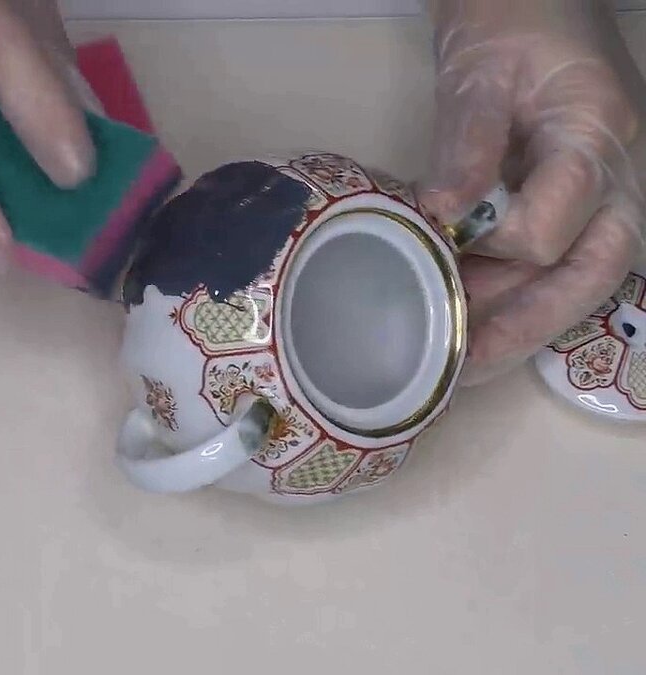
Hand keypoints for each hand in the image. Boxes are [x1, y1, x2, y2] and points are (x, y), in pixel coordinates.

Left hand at [419, 0, 645, 383]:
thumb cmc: (512, 16)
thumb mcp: (481, 73)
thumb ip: (466, 145)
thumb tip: (443, 216)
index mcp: (596, 138)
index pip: (554, 227)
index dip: (495, 247)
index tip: (440, 240)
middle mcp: (614, 176)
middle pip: (588, 274)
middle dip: (525, 325)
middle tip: (461, 366)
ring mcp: (600, 190)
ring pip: (574, 278)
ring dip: (515, 318)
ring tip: (454, 358)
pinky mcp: (572, 198)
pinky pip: (554, 259)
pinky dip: (510, 291)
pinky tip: (464, 314)